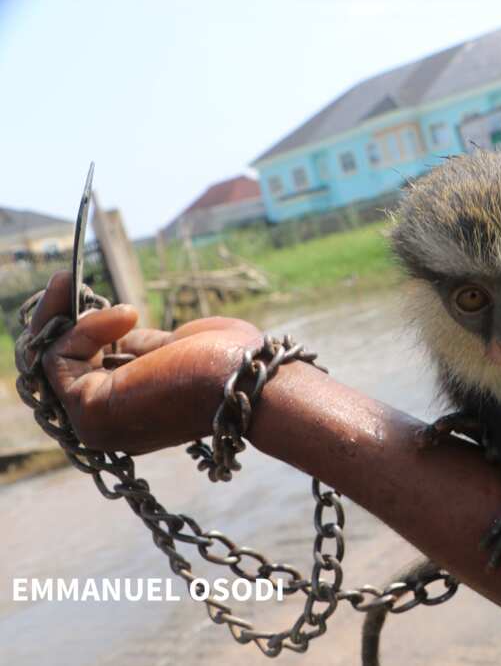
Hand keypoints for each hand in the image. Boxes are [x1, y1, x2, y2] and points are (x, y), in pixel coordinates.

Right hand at [29, 271, 262, 453]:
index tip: (86, 292)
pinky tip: (121, 315)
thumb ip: (141, 346)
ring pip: (51, 361)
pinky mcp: (91, 411)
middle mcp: (106, 423)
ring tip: (72, 282)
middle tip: (63, 279)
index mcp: (129, 411)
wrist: (249, 381)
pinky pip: (60, 360)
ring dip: (58, 315)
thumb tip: (116, 328)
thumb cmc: (229, 364)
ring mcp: (95, 422)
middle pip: (58, 366)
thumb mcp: (175, 346)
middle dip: (55, 319)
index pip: (84, 368)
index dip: (80, 330)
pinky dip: (82, 329)